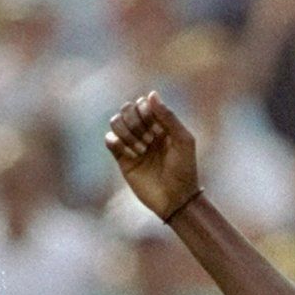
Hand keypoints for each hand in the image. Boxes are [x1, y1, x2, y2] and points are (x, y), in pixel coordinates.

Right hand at [105, 92, 199, 222]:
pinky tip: (131, 155)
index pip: (143, 104)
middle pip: (127, 109)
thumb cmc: (184, 170)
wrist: (176, 200)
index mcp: (159, 123)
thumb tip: (151, 94)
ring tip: (141, 150)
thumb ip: (168, 116)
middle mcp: (144, 130)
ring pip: (116, 122)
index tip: (158, 131)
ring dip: (127, 133)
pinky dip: (116, 142)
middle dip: (136, 122)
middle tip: (149, 141)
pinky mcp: (122, 159)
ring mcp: (132, 144)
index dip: (146, 112)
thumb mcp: (183, 140)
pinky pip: (109, 140)